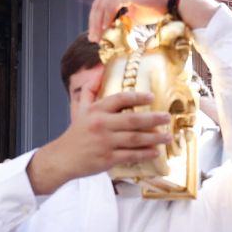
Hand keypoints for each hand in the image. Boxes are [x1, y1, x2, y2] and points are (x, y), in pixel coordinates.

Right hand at [27, 91, 169, 193]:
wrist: (63, 158)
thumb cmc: (76, 134)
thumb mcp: (80, 110)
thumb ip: (89, 91)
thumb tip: (98, 73)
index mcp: (96, 111)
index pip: (119, 99)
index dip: (137, 97)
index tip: (151, 96)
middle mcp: (101, 125)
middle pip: (132, 120)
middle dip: (153, 119)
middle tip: (167, 118)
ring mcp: (105, 143)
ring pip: (135, 139)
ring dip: (154, 138)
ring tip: (168, 137)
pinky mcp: (107, 159)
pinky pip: (131, 155)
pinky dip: (145, 154)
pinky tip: (155, 152)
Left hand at [87, 0, 218, 36]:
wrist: (175, 0)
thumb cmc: (158, 6)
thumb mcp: (135, 13)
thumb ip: (123, 17)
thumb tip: (113, 29)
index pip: (102, 1)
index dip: (97, 18)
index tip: (96, 33)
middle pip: (98, 3)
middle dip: (94, 22)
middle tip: (93, 38)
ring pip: (101, 5)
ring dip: (98, 23)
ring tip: (99, 38)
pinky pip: (109, 7)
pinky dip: (106, 19)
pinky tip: (107, 30)